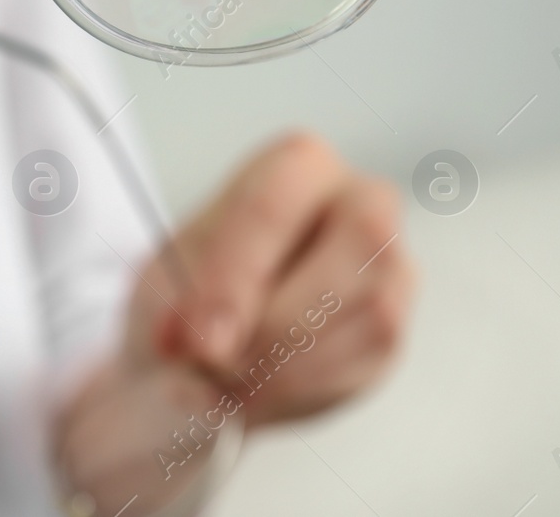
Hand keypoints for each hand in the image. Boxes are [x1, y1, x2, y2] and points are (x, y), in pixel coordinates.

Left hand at [56, 133, 414, 513]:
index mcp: (295, 165)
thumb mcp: (163, 290)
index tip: (198, 340)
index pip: (273, 204)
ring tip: (228, 383)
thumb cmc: (187, 293)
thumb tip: (200, 358)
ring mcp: (391, 264)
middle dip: (281, 318)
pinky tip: (260, 394)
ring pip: (373, 311)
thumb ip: (180, 315)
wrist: (203, 343)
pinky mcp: (396, 328)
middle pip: (360, 239)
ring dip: (292, 363)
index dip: (235, 277)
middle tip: (219, 364)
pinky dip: (307, 389)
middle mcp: (359, 200)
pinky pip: (372, 360)